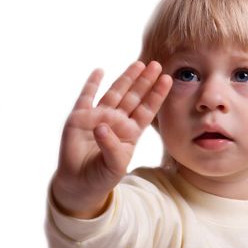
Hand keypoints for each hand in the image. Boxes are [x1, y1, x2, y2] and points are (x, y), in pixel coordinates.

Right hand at [51, 61, 171, 218]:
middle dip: (145, 80)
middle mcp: (117, 121)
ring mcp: (98, 116)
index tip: (168, 79)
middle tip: (156, 64)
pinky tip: (100, 70)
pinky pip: (87, 96)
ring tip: (138, 64)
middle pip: (134, 96)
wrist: (80, 184)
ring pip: (115, 92)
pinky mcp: (79, 117)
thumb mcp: (114, 165)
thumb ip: (111, 146)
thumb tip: (101, 126)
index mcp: (130, 132)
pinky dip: (92, 83)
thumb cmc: (102, 176)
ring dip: (126, 78)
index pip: (147, 109)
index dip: (157, 94)